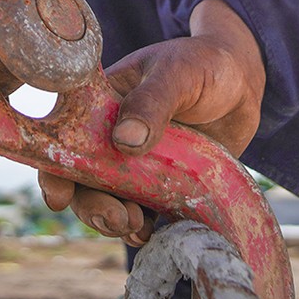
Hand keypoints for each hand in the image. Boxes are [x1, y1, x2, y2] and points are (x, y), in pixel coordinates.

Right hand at [37, 0, 264, 244]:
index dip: (54, 170)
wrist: (244, 84)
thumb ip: (153, 101)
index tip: (59, 196)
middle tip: (118, 219)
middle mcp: (110, 139)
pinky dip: (142, 229)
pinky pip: (144, 213)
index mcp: (99, 105)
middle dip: (92, 207)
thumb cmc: (204, 65)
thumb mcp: (177, 74)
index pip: (63, 139)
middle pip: (83, 182)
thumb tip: (124, 141)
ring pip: (110, 202)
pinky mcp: (162, 184)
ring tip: (138, 228)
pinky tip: (154, 233)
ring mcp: (136, 165)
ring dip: (114, 222)